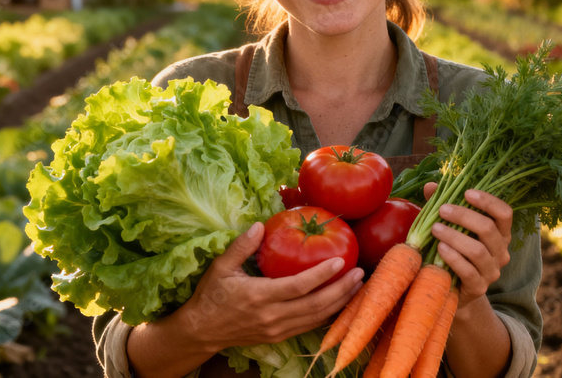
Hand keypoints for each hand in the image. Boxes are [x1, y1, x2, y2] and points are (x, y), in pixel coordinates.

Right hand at [177, 222, 364, 350]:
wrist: (201, 331)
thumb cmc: (211, 295)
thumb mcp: (221, 266)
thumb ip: (242, 246)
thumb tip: (262, 225)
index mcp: (260, 296)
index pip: (299, 286)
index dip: (322, 274)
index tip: (341, 260)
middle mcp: (272, 316)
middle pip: (316, 305)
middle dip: (341, 290)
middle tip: (360, 273)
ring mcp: (277, 329)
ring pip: (316, 318)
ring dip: (340, 303)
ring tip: (357, 287)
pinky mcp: (278, 337)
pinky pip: (309, 327)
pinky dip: (327, 315)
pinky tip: (339, 303)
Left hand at [423, 183, 512, 309]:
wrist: (451, 288)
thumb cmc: (452, 250)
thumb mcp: (450, 226)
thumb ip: (442, 205)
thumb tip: (431, 185)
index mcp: (500, 233)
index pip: (505, 213)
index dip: (488, 201)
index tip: (467, 193)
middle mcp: (501, 252)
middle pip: (488, 229)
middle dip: (464, 216)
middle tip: (442, 210)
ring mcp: (492, 271)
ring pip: (478, 251)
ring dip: (454, 236)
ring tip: (435, 229)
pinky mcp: (479, 288)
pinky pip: (468, 271)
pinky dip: (453, 257)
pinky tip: (440, 248)